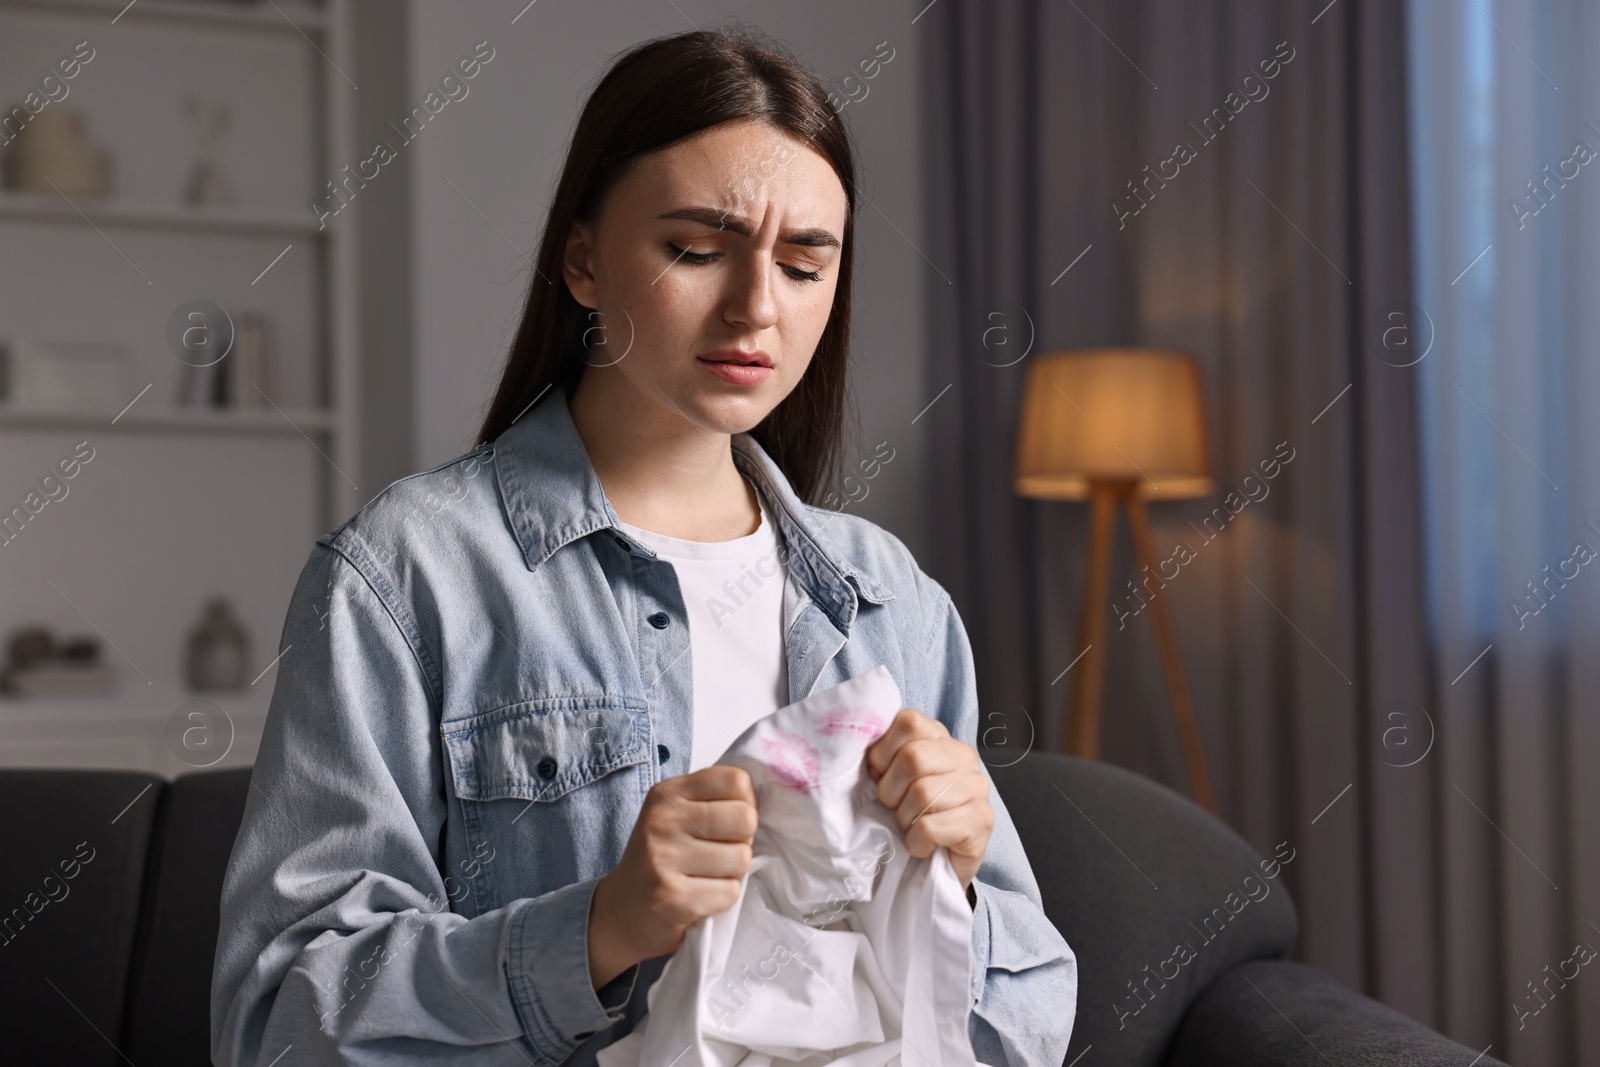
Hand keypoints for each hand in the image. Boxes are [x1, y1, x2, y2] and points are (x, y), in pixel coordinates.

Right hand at [587, 765, 757, 987]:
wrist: (621, 912)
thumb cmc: (662, 859)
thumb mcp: (677, 815)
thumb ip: (714, 801)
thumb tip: (772, 800)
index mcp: (668, 793)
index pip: (737, 780)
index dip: (745, 804)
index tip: (729, 823)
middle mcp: (662, 820)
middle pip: (746, 819)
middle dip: (742, 841)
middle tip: (719, 853)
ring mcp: (663, 858)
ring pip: (741, 858)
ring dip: (733, 874)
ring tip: (706, 877)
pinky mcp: (672, 897)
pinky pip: (730, 892)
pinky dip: (722, 899)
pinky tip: (699, 897)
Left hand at [865, 707, 992, 889]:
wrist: (937, 867)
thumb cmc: (910, 816)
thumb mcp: (891, 779)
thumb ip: (882, 756)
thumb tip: (861, 744)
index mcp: (940, 739)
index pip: (908, 722)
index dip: (883, 752)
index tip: (880, 775)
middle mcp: (964, 757)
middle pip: (913, 758)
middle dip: (891, 790)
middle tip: (895, 807)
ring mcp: (977, 788)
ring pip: (922, 793)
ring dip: (904, 819)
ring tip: (911, 826)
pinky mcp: (981, 821)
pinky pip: (930, 826)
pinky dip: (916, 842)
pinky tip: (923, 844)